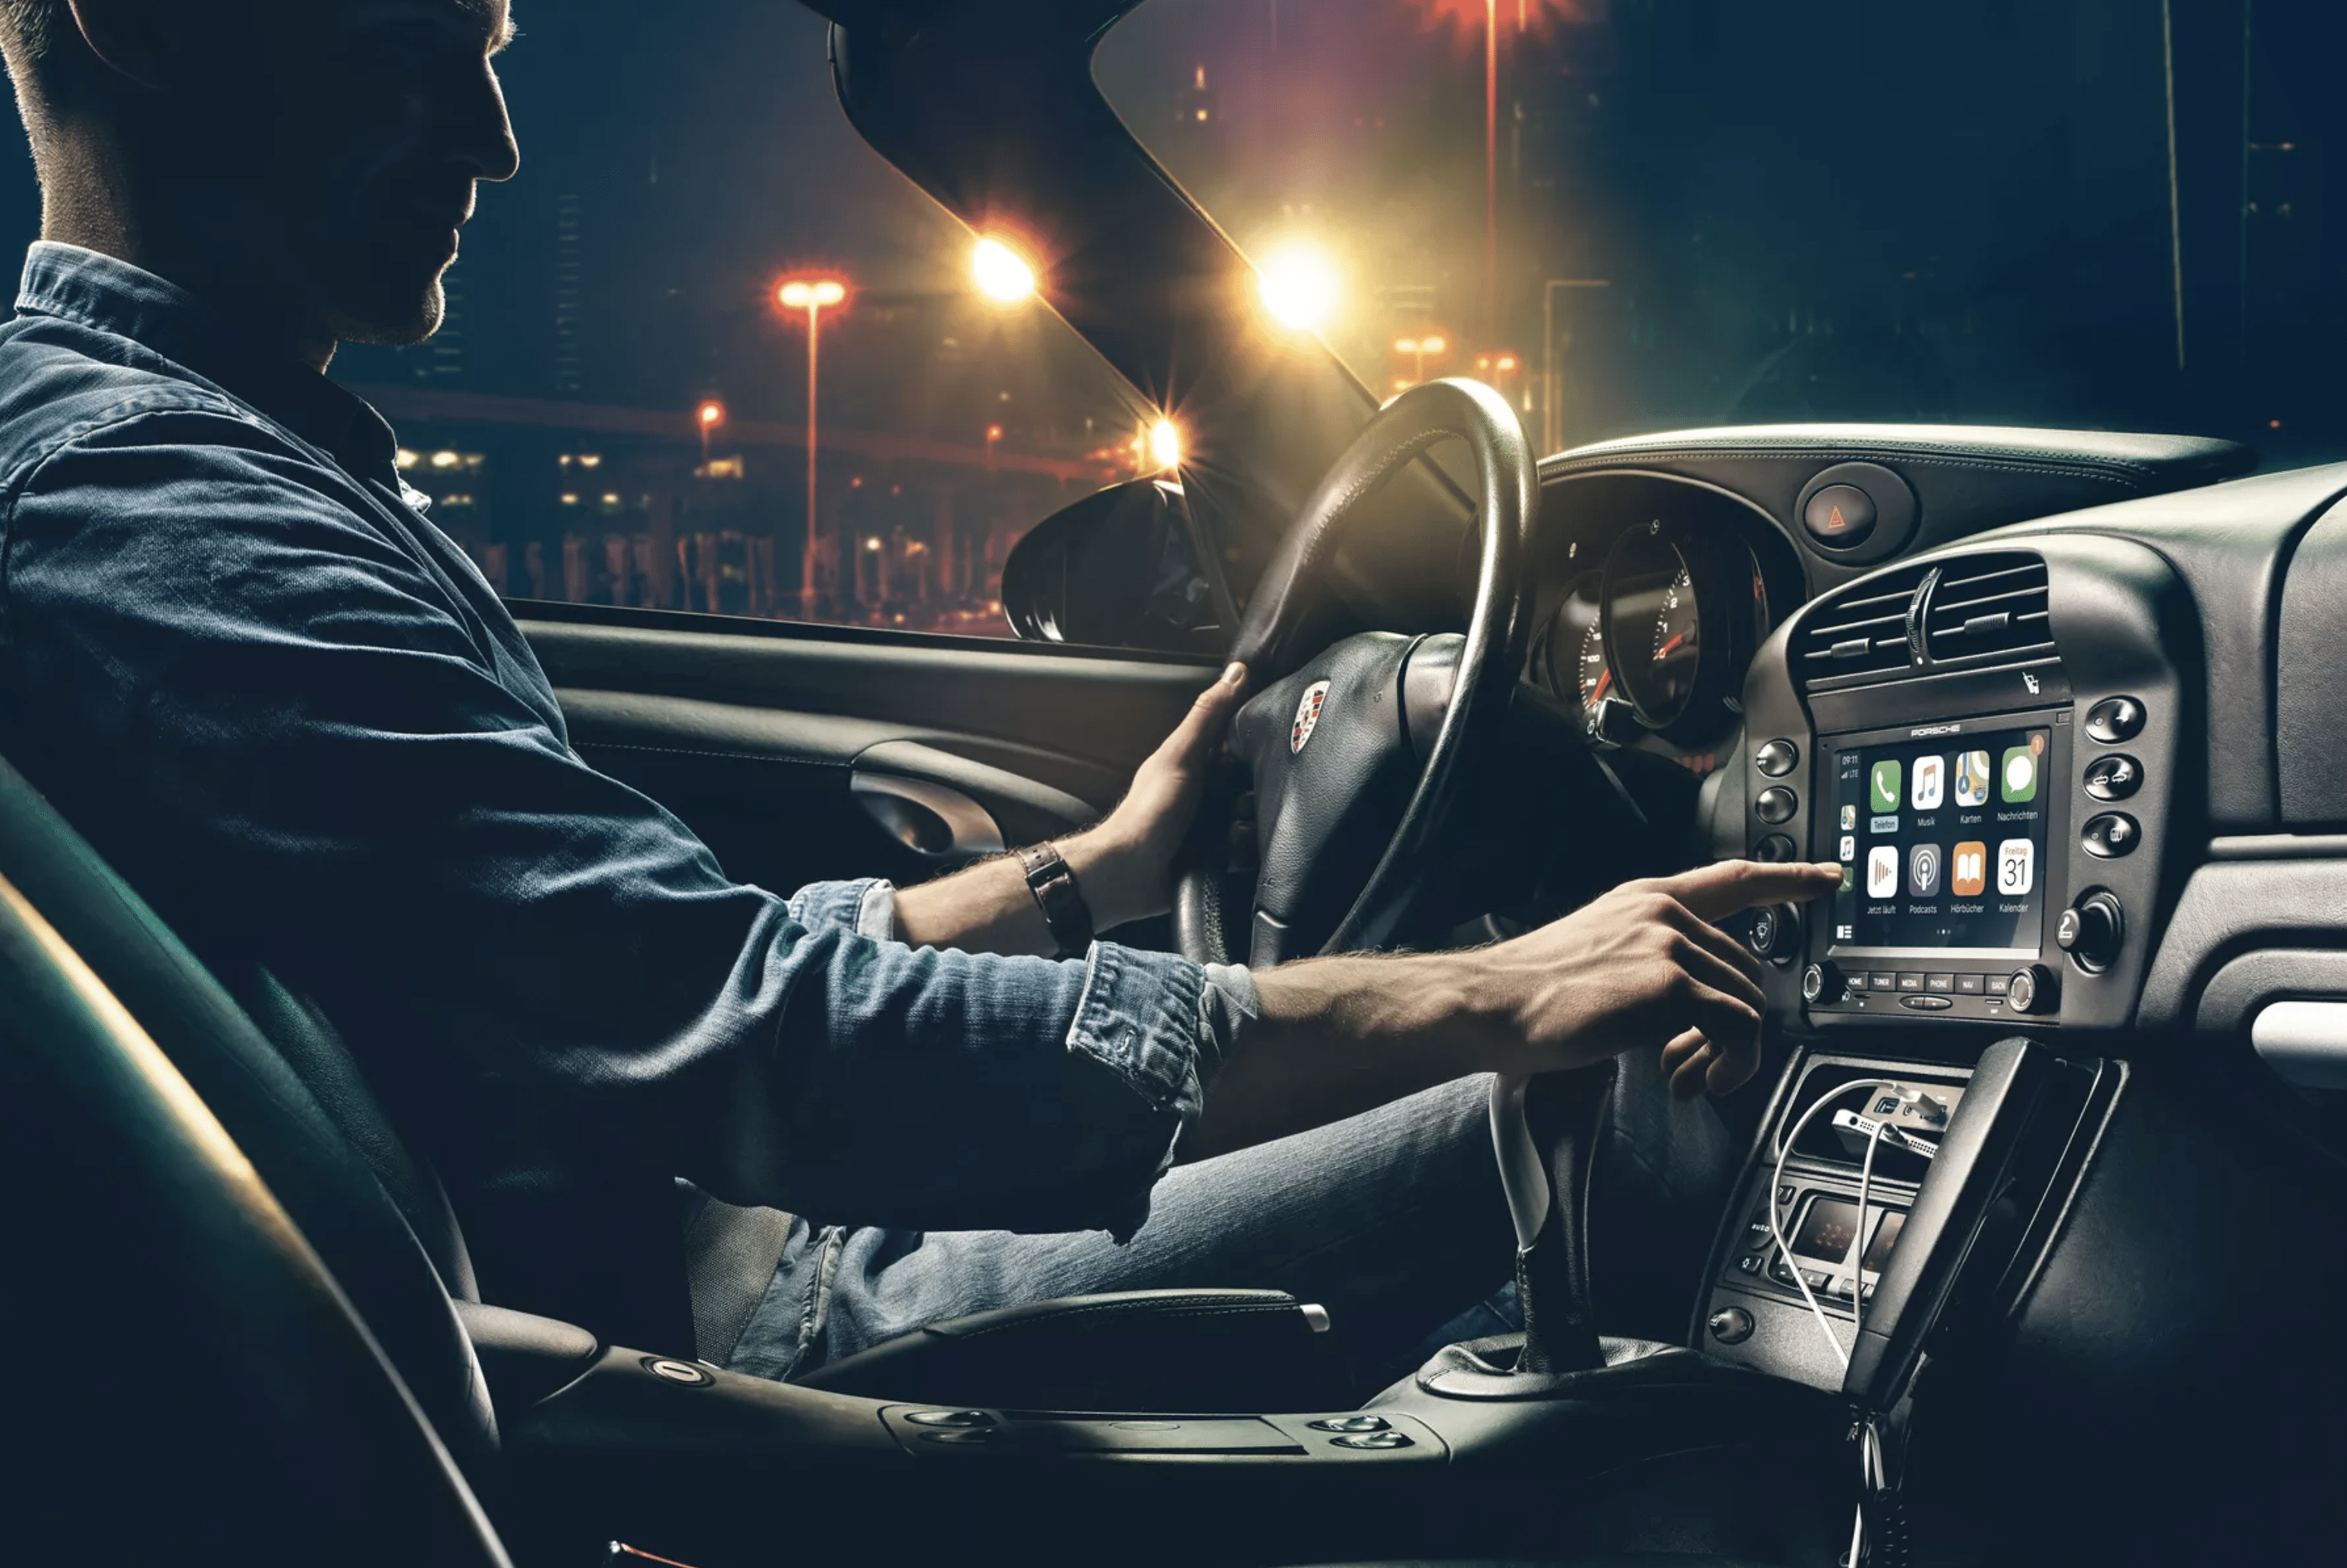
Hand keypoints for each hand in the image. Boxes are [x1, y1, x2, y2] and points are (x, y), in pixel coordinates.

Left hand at [1061, 662, 1246, 930]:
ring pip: (1254, 821)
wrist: (1129, 875)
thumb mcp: (1182, 756)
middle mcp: (1207, 793)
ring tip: (1234, 834)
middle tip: (1245, 802)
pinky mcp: (1217, 860)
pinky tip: (1235, 856)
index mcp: (1198, 763)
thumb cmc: (1149, 812)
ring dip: (1250, 829)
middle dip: (1258, 795)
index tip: (1274, 744)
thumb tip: (1237, 671)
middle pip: (1254, 786)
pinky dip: (1244, 856)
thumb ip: (1208, 716)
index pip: (1241, 744)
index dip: (1258, 743)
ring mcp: (1212, 827)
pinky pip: (1247, 855)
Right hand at [1194, 858, 1841, 1158]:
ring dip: (1725, 1056)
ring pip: (1748, 1004)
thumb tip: (1688, 1010)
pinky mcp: (1670, 983)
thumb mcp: (1595, 958)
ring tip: (1681, 1077)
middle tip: (1688, 1067)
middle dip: (1731, 1028)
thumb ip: (1644, 964)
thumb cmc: (1526, 996)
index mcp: (1645, 901)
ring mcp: (1669, 943)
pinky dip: (1726, 1066)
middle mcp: (1663, 912)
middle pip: (1747, 969)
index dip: (1788, 879)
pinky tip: (1685, 1081)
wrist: (1489, 1006)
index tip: (1828, 880)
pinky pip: (1737, 1030)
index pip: (1733, 878)